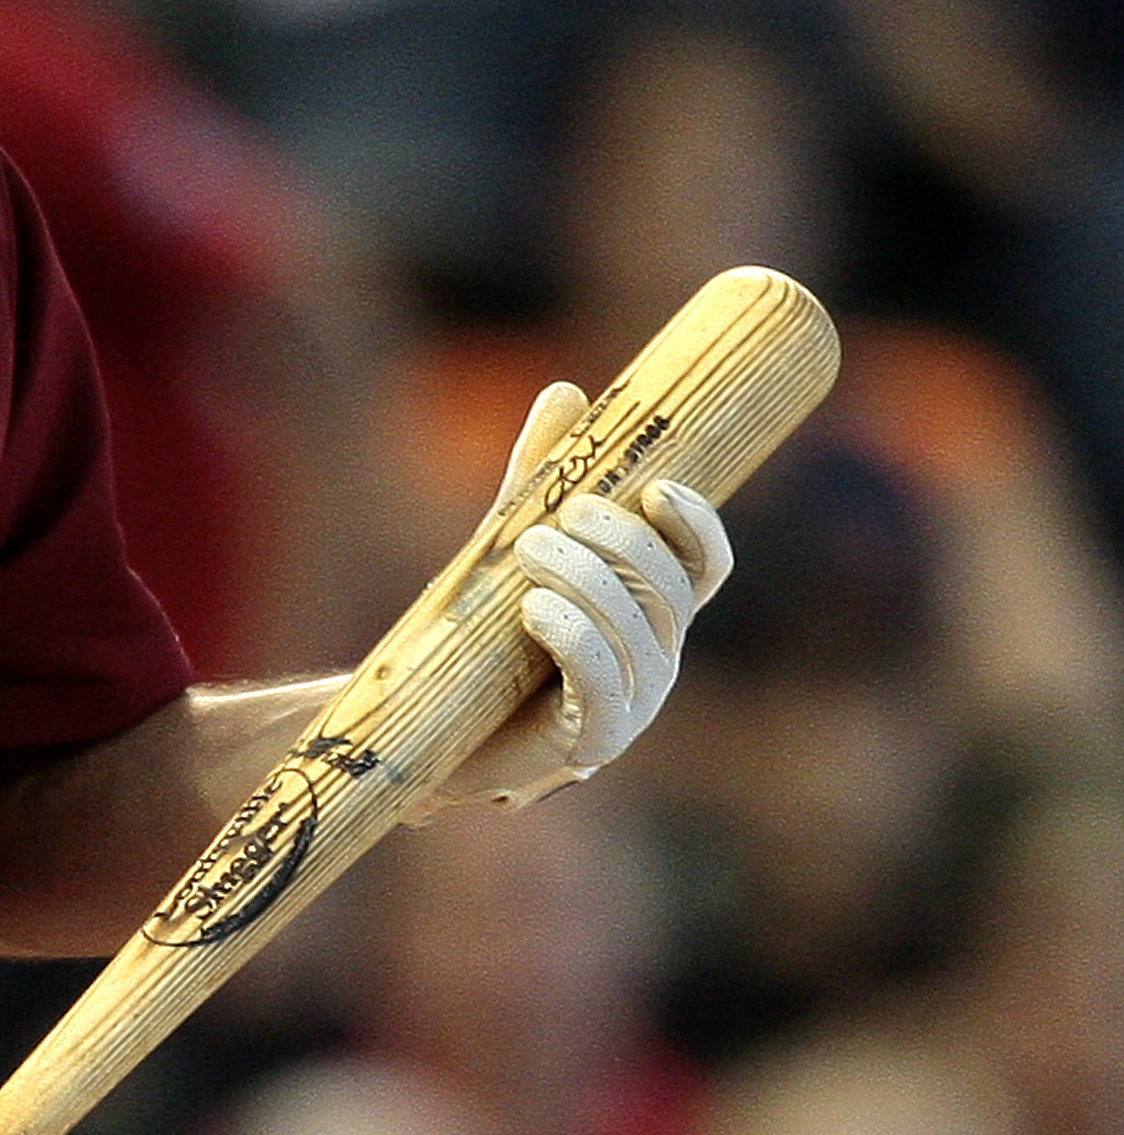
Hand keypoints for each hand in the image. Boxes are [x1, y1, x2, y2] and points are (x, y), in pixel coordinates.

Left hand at [424, 381, 733, 813]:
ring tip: (530, 547)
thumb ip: (543, 480)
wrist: (429, 727)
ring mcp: (633, 705)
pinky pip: (602, 686)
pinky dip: (575, 638)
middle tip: (564, 513)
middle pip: (667, 592)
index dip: (696, 526)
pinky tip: (535, 608)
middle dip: (621, 545)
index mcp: (653, 612)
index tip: (659, 486)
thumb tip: (568, 392)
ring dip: (587, 582)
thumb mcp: (512, 545)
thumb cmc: (486, 635)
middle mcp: (657, 658)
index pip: (705, 567)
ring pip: (635, 634)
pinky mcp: (592, 743)